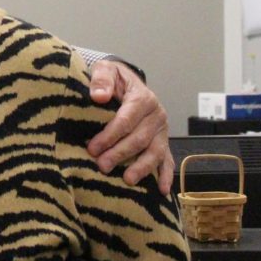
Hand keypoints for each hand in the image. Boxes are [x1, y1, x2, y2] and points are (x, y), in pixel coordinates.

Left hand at [86, 60, 172, 193]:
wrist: (126, 81)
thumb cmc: (113, 78)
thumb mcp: (105, 70)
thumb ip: (101, 79)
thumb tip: (98, 96)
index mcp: (143, 98)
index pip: (126, 120)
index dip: (110, 135)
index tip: (93, 148)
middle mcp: (157, 115)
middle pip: (139, 138)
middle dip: (120, 153)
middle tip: (102, 166)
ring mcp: (162, 131)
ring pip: (155, 151)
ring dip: (142, 167)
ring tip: (127, 180)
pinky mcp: (163, 141)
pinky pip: (167, 160)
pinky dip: (166, 175)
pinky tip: (162, 191)